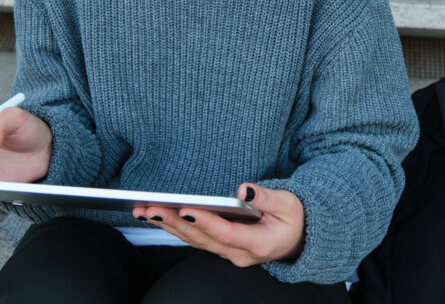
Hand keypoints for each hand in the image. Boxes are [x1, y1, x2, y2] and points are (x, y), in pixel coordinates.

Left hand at [132, 183, 304, 266]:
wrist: (300, 237)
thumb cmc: (295, 218)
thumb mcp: (289, 204)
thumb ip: (267, 198)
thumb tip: (244, 190)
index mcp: (259, 244)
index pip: (227, 234)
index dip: (206, 223)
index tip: (186, 209)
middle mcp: (239, 254)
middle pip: (203, 239)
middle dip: (174, 223)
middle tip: (151, 208)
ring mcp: (229, 253)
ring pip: (194, 241)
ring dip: (168, 226)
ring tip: (144, 211)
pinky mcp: (221, 247)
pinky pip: (195, 239)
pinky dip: (175, 227)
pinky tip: (156, 216)